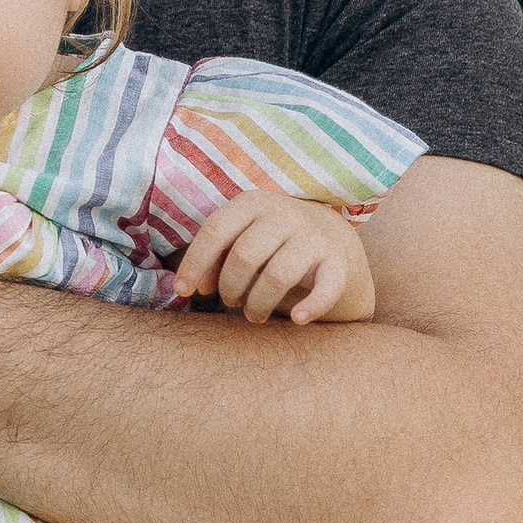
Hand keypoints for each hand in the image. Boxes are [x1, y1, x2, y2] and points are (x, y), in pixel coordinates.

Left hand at [175, 190, 372, 324]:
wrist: (331, 237)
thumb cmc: (270, 243)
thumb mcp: (240, 238)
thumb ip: (214, 257)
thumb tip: (192, 286)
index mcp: (253, 203)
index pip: (216, 231)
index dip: (196, 263)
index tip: (183, 291)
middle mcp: (284, 214)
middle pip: (244, 257)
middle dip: (230, 287)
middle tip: (230, 302)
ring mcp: (313, 236)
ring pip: (277, 276)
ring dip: (258, 304)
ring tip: (254, 314)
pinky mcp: (339, 262)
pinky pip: (326, 288)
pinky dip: (311, 307)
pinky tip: (297, 319)